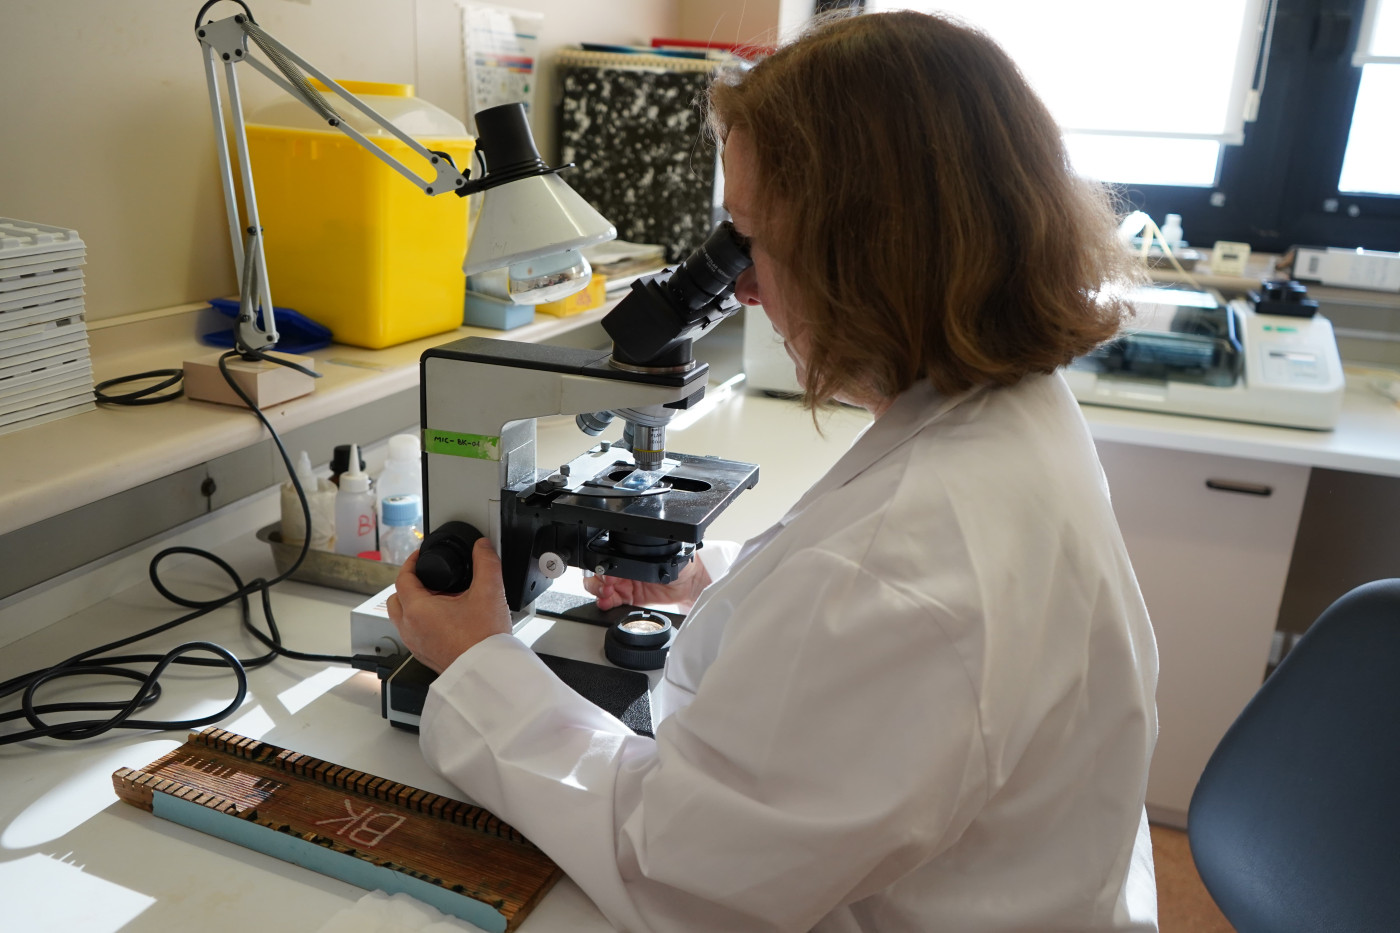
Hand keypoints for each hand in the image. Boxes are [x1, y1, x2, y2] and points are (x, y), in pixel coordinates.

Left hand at [386, 539, 510, 673]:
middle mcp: (410, 629)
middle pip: (396, 599)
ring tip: (438, 599)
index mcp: (418, 610)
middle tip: (428, 577)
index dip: (411, 562)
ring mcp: (416, 645)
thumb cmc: (484, 640)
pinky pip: (413, 634)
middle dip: (409, 585)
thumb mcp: (489, 592)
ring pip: (402, 618)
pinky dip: (421, 622)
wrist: (488, 672)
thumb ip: (486, 562)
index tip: (420, 556)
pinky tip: (444, 621)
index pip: (403, 578)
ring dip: (413, 605)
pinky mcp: (425, 656)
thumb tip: (482, 547)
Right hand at [583, 558, 711, 611]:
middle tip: (607, 586)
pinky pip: (612, 602)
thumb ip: (644, 560)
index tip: (608, 574)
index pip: (606, 560)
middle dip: (598, 581)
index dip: (601, 567)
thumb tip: (628, 560)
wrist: (691, 582)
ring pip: (602, 589)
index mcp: (629, 556)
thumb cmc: (680, 564)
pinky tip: (606, 603)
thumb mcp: (661, 557)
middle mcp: (624, 570)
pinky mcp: (631, 599)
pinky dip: (605, 604)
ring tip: (607, 595)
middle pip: (599, 575)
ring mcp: (626, 585)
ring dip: (599, 593)